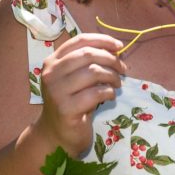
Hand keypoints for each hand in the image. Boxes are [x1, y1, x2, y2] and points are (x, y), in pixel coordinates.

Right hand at [34, 34, 125, 155]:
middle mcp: (51, 73)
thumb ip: (89, 63)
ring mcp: (57, 91)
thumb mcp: (76, 78)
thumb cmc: (71, 103)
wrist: (57, 134)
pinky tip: (110, 96)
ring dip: (112, 76)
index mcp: (53, 61)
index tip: (119, 46)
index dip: (102, 40)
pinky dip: (109, 92)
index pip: (79, 41)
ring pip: (93, 72)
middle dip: (111, 59)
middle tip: (123, 69)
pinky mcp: (66, 108)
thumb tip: (116, 50)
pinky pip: (96, 93)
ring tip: (117, 84)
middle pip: (88, 54)